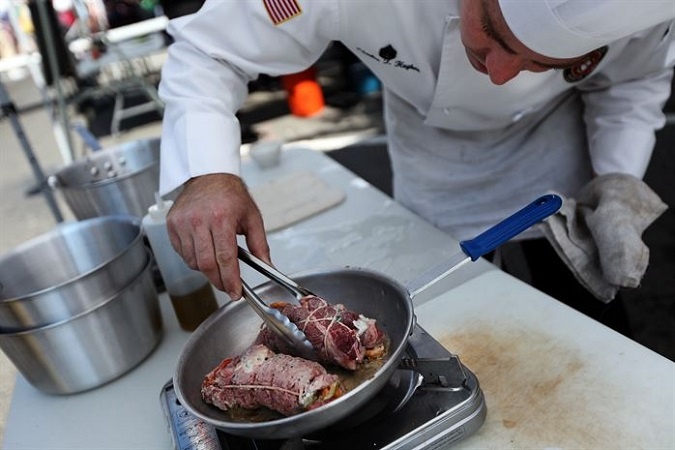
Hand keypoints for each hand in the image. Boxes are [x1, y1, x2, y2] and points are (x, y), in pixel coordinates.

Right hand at [166, 173, 270, 299]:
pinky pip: (181, 253)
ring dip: (206, 269)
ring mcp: (182, 222)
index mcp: (221, 217)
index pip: (225, 258)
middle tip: (227, 286)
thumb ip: (260, 244)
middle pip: (206, 264)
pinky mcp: (172, 224)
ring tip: (217, 260)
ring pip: (192, 262)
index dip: (230, 280)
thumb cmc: (231, 194)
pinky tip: (204, 249)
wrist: (208, 175)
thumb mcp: (252, 217)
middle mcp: (199, 220)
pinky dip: (193, 258)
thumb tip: (268, 266)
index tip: (235, 292)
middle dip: (218, 281)